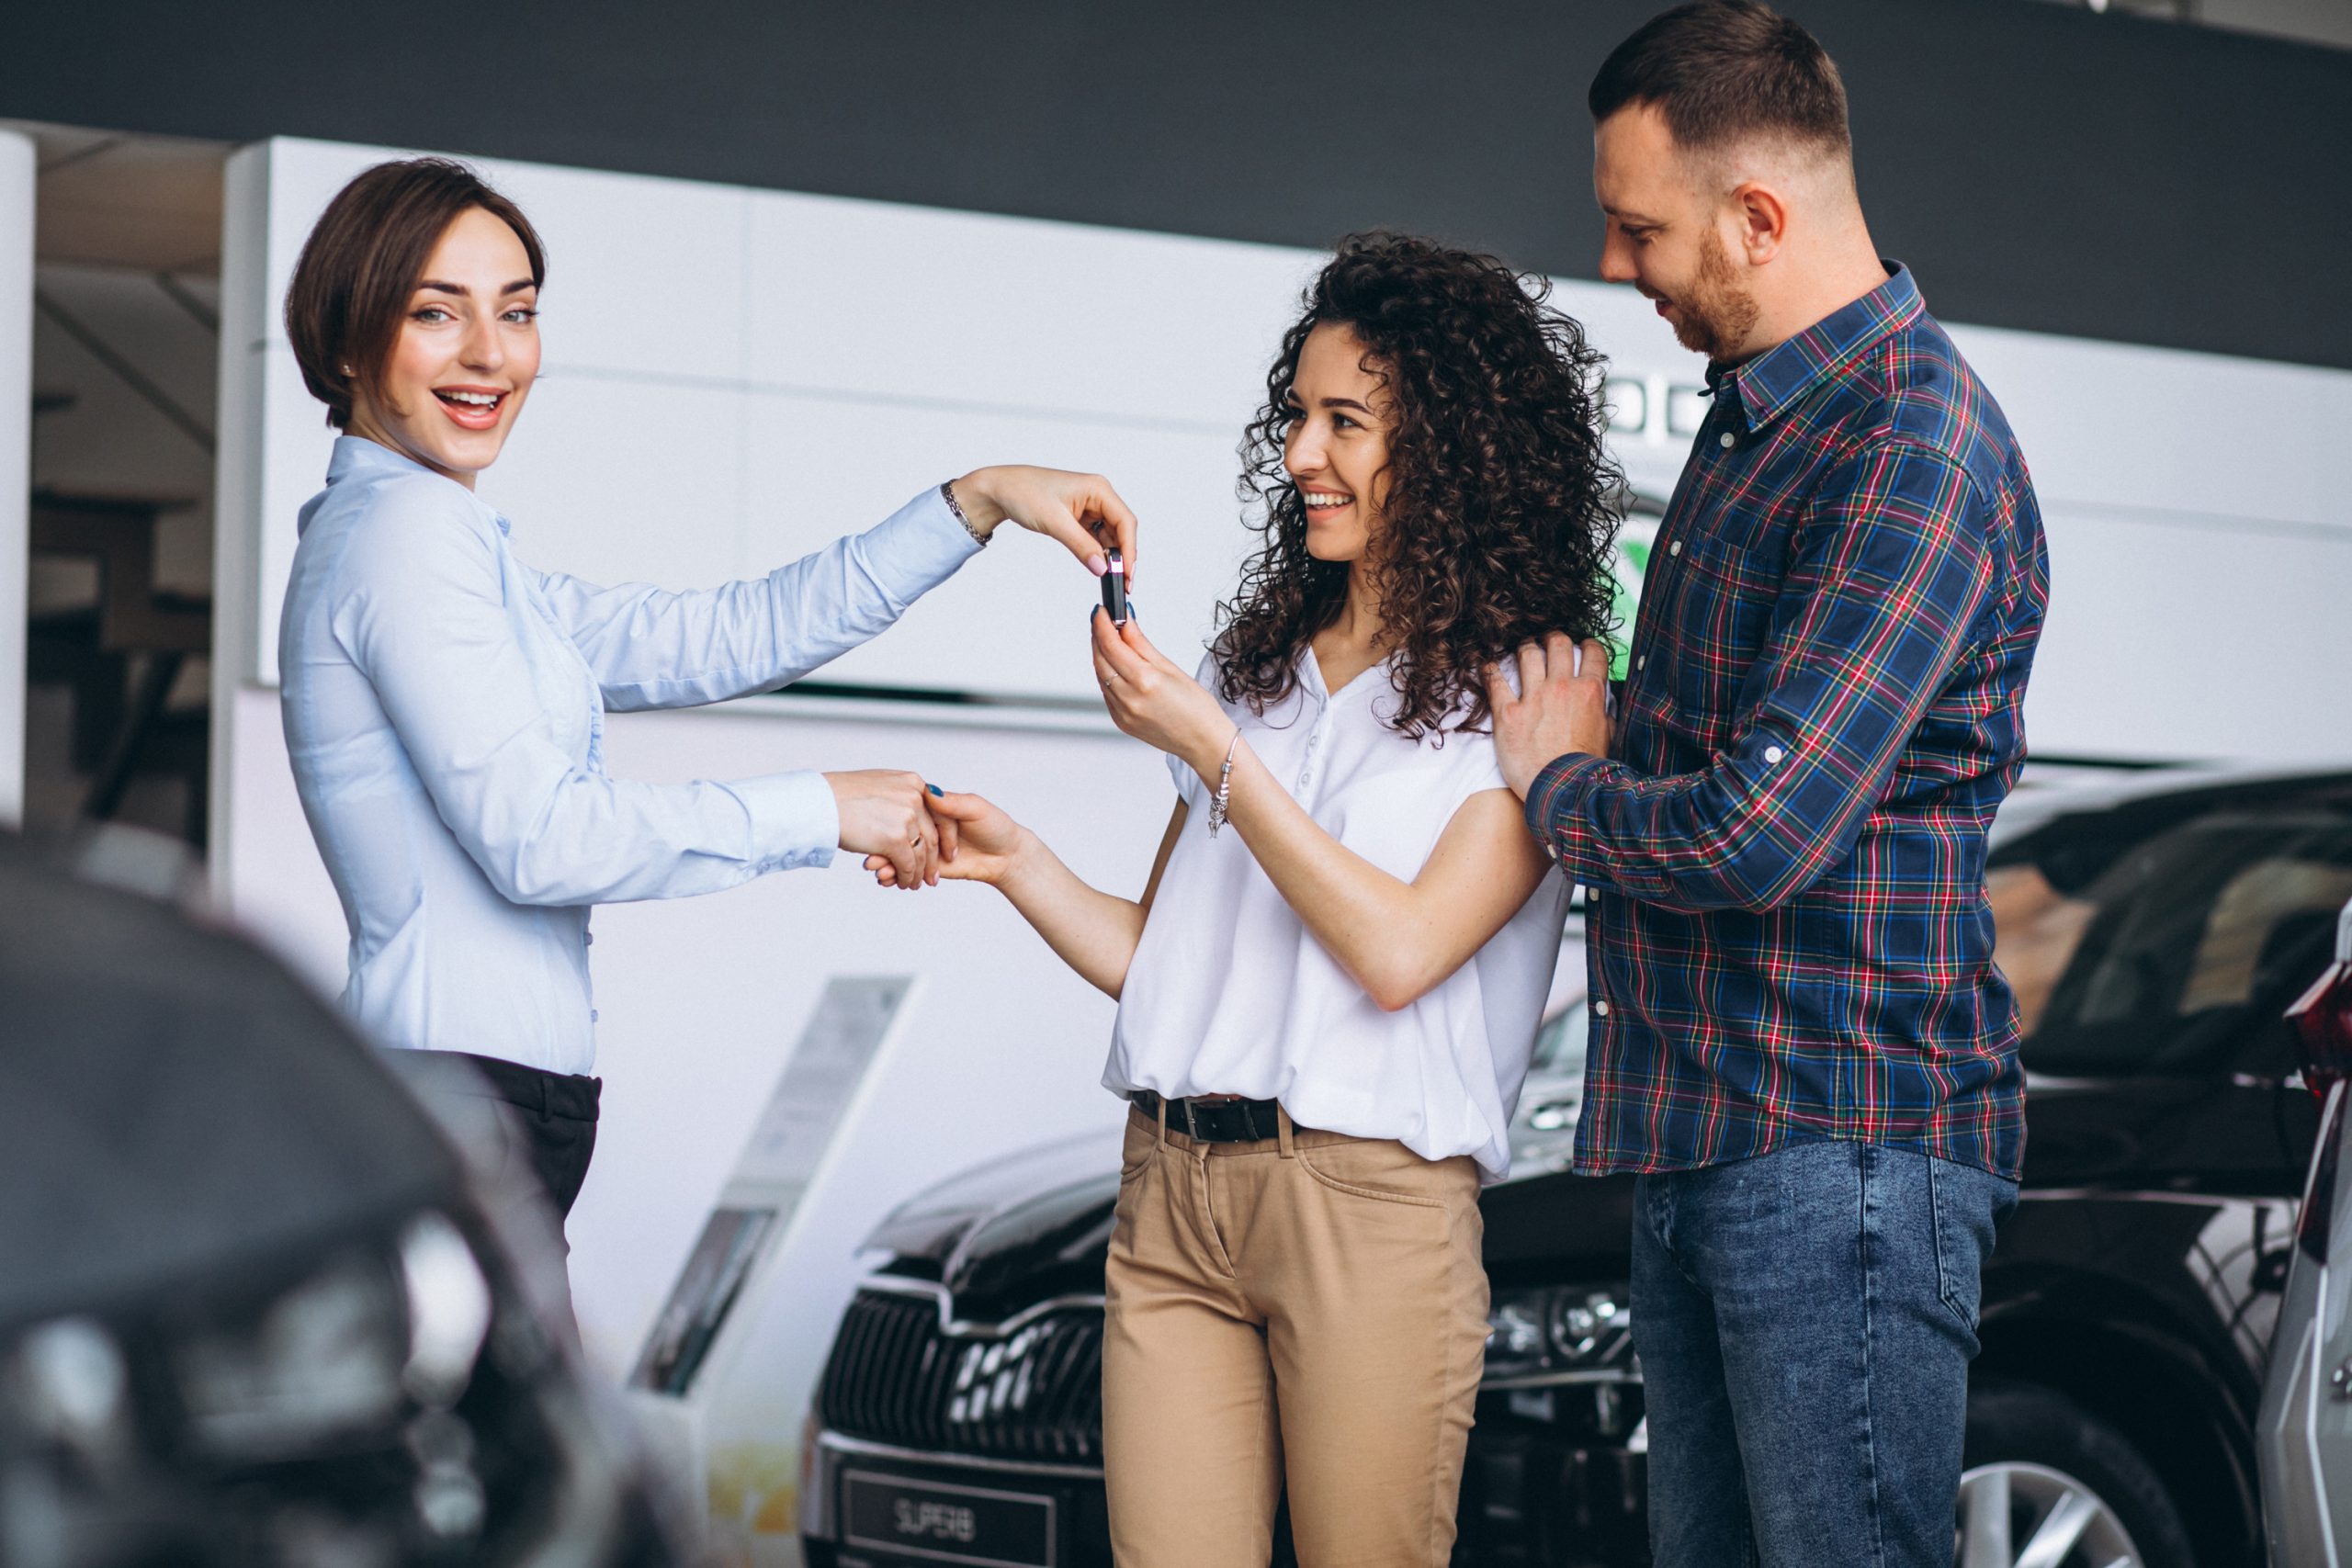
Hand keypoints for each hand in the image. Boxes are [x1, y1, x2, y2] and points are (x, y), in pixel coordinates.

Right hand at [826, 769, 942, 889]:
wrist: (819, 802)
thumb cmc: (841, 796)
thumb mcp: (880, 785)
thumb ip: (899, 796)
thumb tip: (909, 812)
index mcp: (914, 783)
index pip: (940, 813)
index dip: (946, 836)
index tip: (947, 852)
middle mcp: (915, 797)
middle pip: (932, 836)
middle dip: (933, 860)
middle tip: (931, 876)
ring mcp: (906, 817)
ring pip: (921, 853)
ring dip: (918, 873)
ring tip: (913, 883)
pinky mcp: (895, 838)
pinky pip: (908, 864)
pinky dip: (906, 877)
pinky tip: (902, 883)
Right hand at [865, 788, 1027, 887]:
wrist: (1007, 855)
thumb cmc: (995, 826)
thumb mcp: (976, 808)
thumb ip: (953, 803)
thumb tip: (931, 793)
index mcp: (934, 806)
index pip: (910, 812)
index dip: (895, 821)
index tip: (880, 825)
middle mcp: (926, 824)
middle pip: (899, 834)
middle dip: (883, 846)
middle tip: (870, 855)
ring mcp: (925, 845)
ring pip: (899, 853)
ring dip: (885, 863)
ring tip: (875, 870)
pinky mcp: (929, 865)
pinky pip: (908, 869)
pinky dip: (895, 875)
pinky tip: (885, 880)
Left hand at [949, 466, 1141, 584]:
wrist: (999, 490)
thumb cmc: (1024, 493)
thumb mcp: (1055, 523)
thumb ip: (1081, 546)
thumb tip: (1102, 568)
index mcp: (1097, 489)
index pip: (1125, 521)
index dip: (1130, 550)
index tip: (1127, 573)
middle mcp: (1098, 495)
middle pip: (1121, 530)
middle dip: (1122, 555)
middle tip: (1121, 582)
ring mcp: (1089, 506)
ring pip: (1110, 535)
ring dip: (1109, 555)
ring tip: (1108, 576)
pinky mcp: (1079, 516)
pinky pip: (1096, 537)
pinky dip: (1096, 551)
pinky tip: (1095, 564)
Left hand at [1089, 608, 1234, 772]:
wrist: (1203, 742)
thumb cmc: (1197, 707)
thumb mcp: (1171, 668)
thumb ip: (1141, 644)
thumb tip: (1125, 622)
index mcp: (1144, 681)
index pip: (1111, 645)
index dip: (1102, 625)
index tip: (1101, 611)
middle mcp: (1128, 699)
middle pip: (1100, 659)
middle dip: (1099, 637)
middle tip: (1103, 620)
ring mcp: (1121, 713)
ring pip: (1101, 675)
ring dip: (1102, 655)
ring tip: (1111, 640)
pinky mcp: (1120, 721)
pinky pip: (1107, 692)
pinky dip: (1108, 675)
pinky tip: (1117, 666)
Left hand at [1486, 634, 1611, 797]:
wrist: (1562, 791)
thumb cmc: (1586, 769)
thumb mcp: (1608, 736)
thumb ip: (1604, 714)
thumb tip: (1604, 704)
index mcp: (1590, 692)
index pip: (1593, 652)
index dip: (1587, 645)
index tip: (1582, 646)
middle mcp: (1562, 688)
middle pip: (1558, 644)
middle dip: (1554, 639)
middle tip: (1549, 644)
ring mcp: (1533, 698)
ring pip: (1528, 654)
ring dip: (1526, 648)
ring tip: (1524, 651)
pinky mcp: (1507, 713)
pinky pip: (1495, 680)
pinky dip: (1490, 669)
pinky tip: (1489, 666)